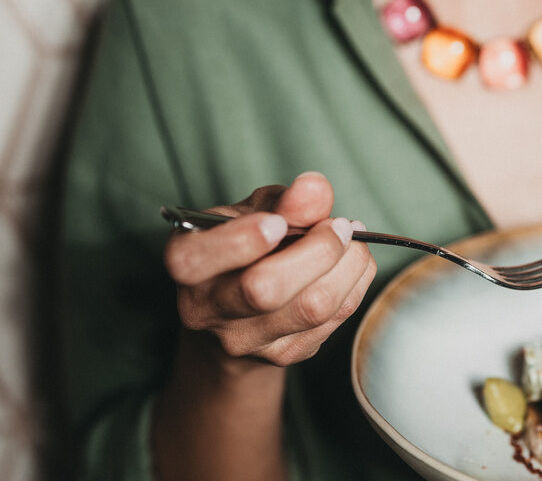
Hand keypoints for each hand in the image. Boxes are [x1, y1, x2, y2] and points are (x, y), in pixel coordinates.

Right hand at [163, 172, 375, 367]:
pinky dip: (355, 281)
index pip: (199, 259)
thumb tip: (316, 188)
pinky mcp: (285, 354)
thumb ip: (284, 200)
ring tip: (352, 238)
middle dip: (316, 250)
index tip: (278, 222)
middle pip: (264, 291)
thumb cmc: (246, 245)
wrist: (240, 310)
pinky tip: (351, 262)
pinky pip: (336, 317)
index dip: (244, 239)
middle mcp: (206, 309)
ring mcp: (246, 339)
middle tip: (340, 225)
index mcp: (185, 262)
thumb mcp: (254, 211)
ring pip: (311, 308)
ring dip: (348, 265)